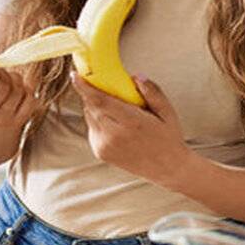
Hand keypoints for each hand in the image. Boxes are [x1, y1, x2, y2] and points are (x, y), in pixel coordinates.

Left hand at [71, 72, 190, 186]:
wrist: (167, 169)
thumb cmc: (168, 137)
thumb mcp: (167, 112)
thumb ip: (152, 92)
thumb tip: (135, 77)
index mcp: (132, 122)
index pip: (99, 100)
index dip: (84, 86)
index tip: (75, 75)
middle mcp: (114, 135)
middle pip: (91, 106)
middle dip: (91, 92)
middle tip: (99, 81)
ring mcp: (105, 146)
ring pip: (89, 116)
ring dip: (95, 105)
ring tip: (113, 104)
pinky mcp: (100, 152)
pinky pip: (92, 128)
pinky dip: (97, 119)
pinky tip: (114, 121)